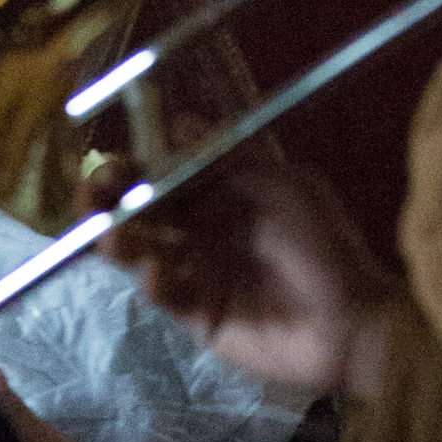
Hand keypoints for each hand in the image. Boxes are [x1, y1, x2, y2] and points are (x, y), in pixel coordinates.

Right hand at [112, 142, 399, 403]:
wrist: (349, 320)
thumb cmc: (323, 245)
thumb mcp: (282, 187)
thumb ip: (228, 160)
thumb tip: (180, 121)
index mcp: (219, 195)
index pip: (161, 176)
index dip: (130, 169)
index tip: (107, 164)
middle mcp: (201, 231)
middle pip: (139, 213)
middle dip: (108, 203)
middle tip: (92, 198)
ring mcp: (196, 274)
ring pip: (141, 253)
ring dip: (120, 242)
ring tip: (113, 236)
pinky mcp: (197, 317)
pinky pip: (163, 296)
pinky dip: (155, 282)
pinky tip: (160, 273)